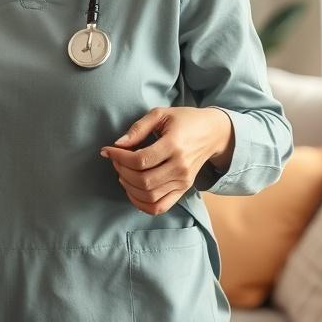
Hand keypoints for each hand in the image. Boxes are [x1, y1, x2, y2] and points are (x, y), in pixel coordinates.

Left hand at [100, 106, 233, 214]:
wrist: (213, 133)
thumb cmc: (185, 120)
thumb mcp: (161, 114)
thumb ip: (138, 128)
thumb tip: (118, 144)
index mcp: (174, 145)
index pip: (140, 160)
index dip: (119, 157)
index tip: (108, 150)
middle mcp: (180, 167)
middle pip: (143, 180)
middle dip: (122, 171)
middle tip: (115, 160)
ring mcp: (183, 181)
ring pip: (149, 196)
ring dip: (129, 187)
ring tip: (122, 173)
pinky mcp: (183, 190)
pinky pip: (160, 207)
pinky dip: (141, 204)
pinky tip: (131, 191)